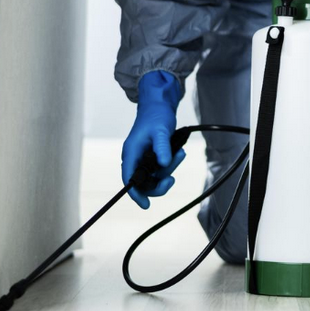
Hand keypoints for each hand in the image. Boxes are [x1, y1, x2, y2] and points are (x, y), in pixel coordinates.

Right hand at [120, 70, 186, 208]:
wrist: (160, 106)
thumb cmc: (156, 116)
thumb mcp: (160, 130)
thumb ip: (162, 147)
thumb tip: (164, 165)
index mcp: (131, 153)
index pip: (129, 178)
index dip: (135, 193)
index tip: (145, 205)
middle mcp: (136, 158)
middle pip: (144, 182)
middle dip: (159, 182)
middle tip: (172, 179)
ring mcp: (145, 158)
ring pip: (156, 176)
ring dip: (169, 169)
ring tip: (180, 153)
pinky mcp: (154, 156)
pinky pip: (162, 168)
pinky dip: (171, 163)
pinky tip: (179, 152)